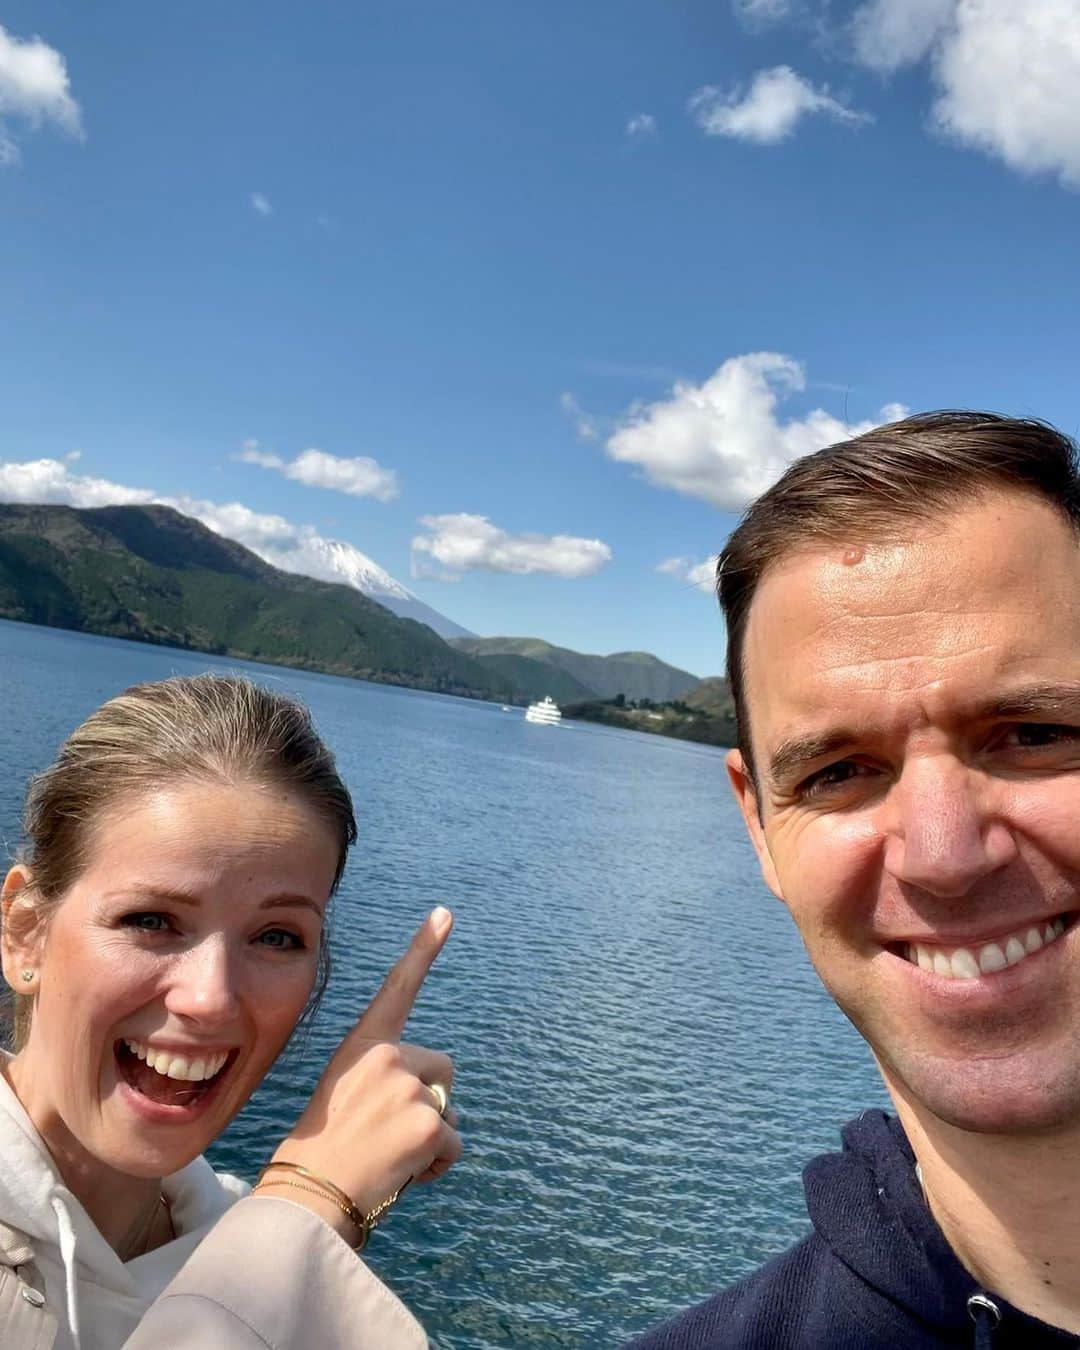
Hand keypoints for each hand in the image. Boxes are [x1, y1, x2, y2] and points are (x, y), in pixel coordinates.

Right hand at [263, 906, 460, 1236]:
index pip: (398, 988)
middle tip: (384, 1133)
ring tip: (388, 1154)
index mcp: (364, 1045)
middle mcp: (387, 1056)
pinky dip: (439, 1164)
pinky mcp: (429, 1121)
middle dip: (428, 1100)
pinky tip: (404, 1173)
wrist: (311, 1194)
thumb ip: (389, 1079)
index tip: (445, 912)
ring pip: (449, 1108)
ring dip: (431, 1135)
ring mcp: (408, 1086)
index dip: (423, 948)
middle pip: (442, 1069)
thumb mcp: (349, 1095)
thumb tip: (434, 1101)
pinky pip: (455, 1142)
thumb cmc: (328, 1151)